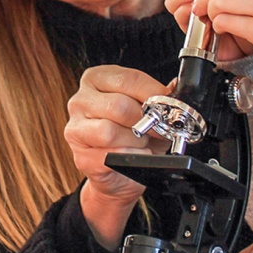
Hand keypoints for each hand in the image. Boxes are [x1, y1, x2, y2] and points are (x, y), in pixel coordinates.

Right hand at [66, 65, 169, 248]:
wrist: (120, 174)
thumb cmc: (132, 137)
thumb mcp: (149, 111)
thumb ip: (161, 96)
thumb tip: (177, 87)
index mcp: (96, 79)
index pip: (128, 79)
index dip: (154, 94)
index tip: (169, 106)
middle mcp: (81, 101)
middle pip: (118, 106)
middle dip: (145, 121)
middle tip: (157, 130)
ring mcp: (76, 129)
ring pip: (109, 131)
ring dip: (134, 141)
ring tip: (142, 144)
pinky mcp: (80, 156)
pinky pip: (107, 155)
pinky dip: (128, 157)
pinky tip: (133, 156)